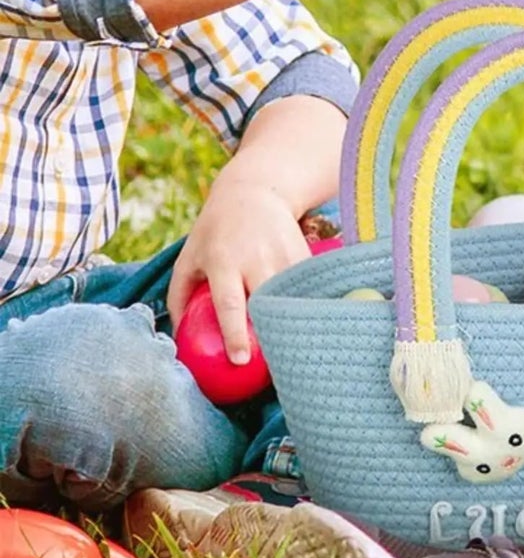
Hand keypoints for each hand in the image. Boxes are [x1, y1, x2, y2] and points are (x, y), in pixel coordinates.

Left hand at [166, 171, 308, 364]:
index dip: (235, 333)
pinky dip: (307, 307)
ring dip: (293, 323)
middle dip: (272, 332)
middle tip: (274, 364)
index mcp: (223, 260)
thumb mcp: (189, 256)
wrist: (254, 193)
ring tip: (294, 350)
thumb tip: (179, 339)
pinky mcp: (305, 253)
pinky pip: (307, 288)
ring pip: (292, 297)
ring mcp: (284, 255)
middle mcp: (255, 258)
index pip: (230, 303)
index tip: (241, 360)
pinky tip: (309, 325)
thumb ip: (180, 296)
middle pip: (267, 302)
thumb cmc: (214, 233)